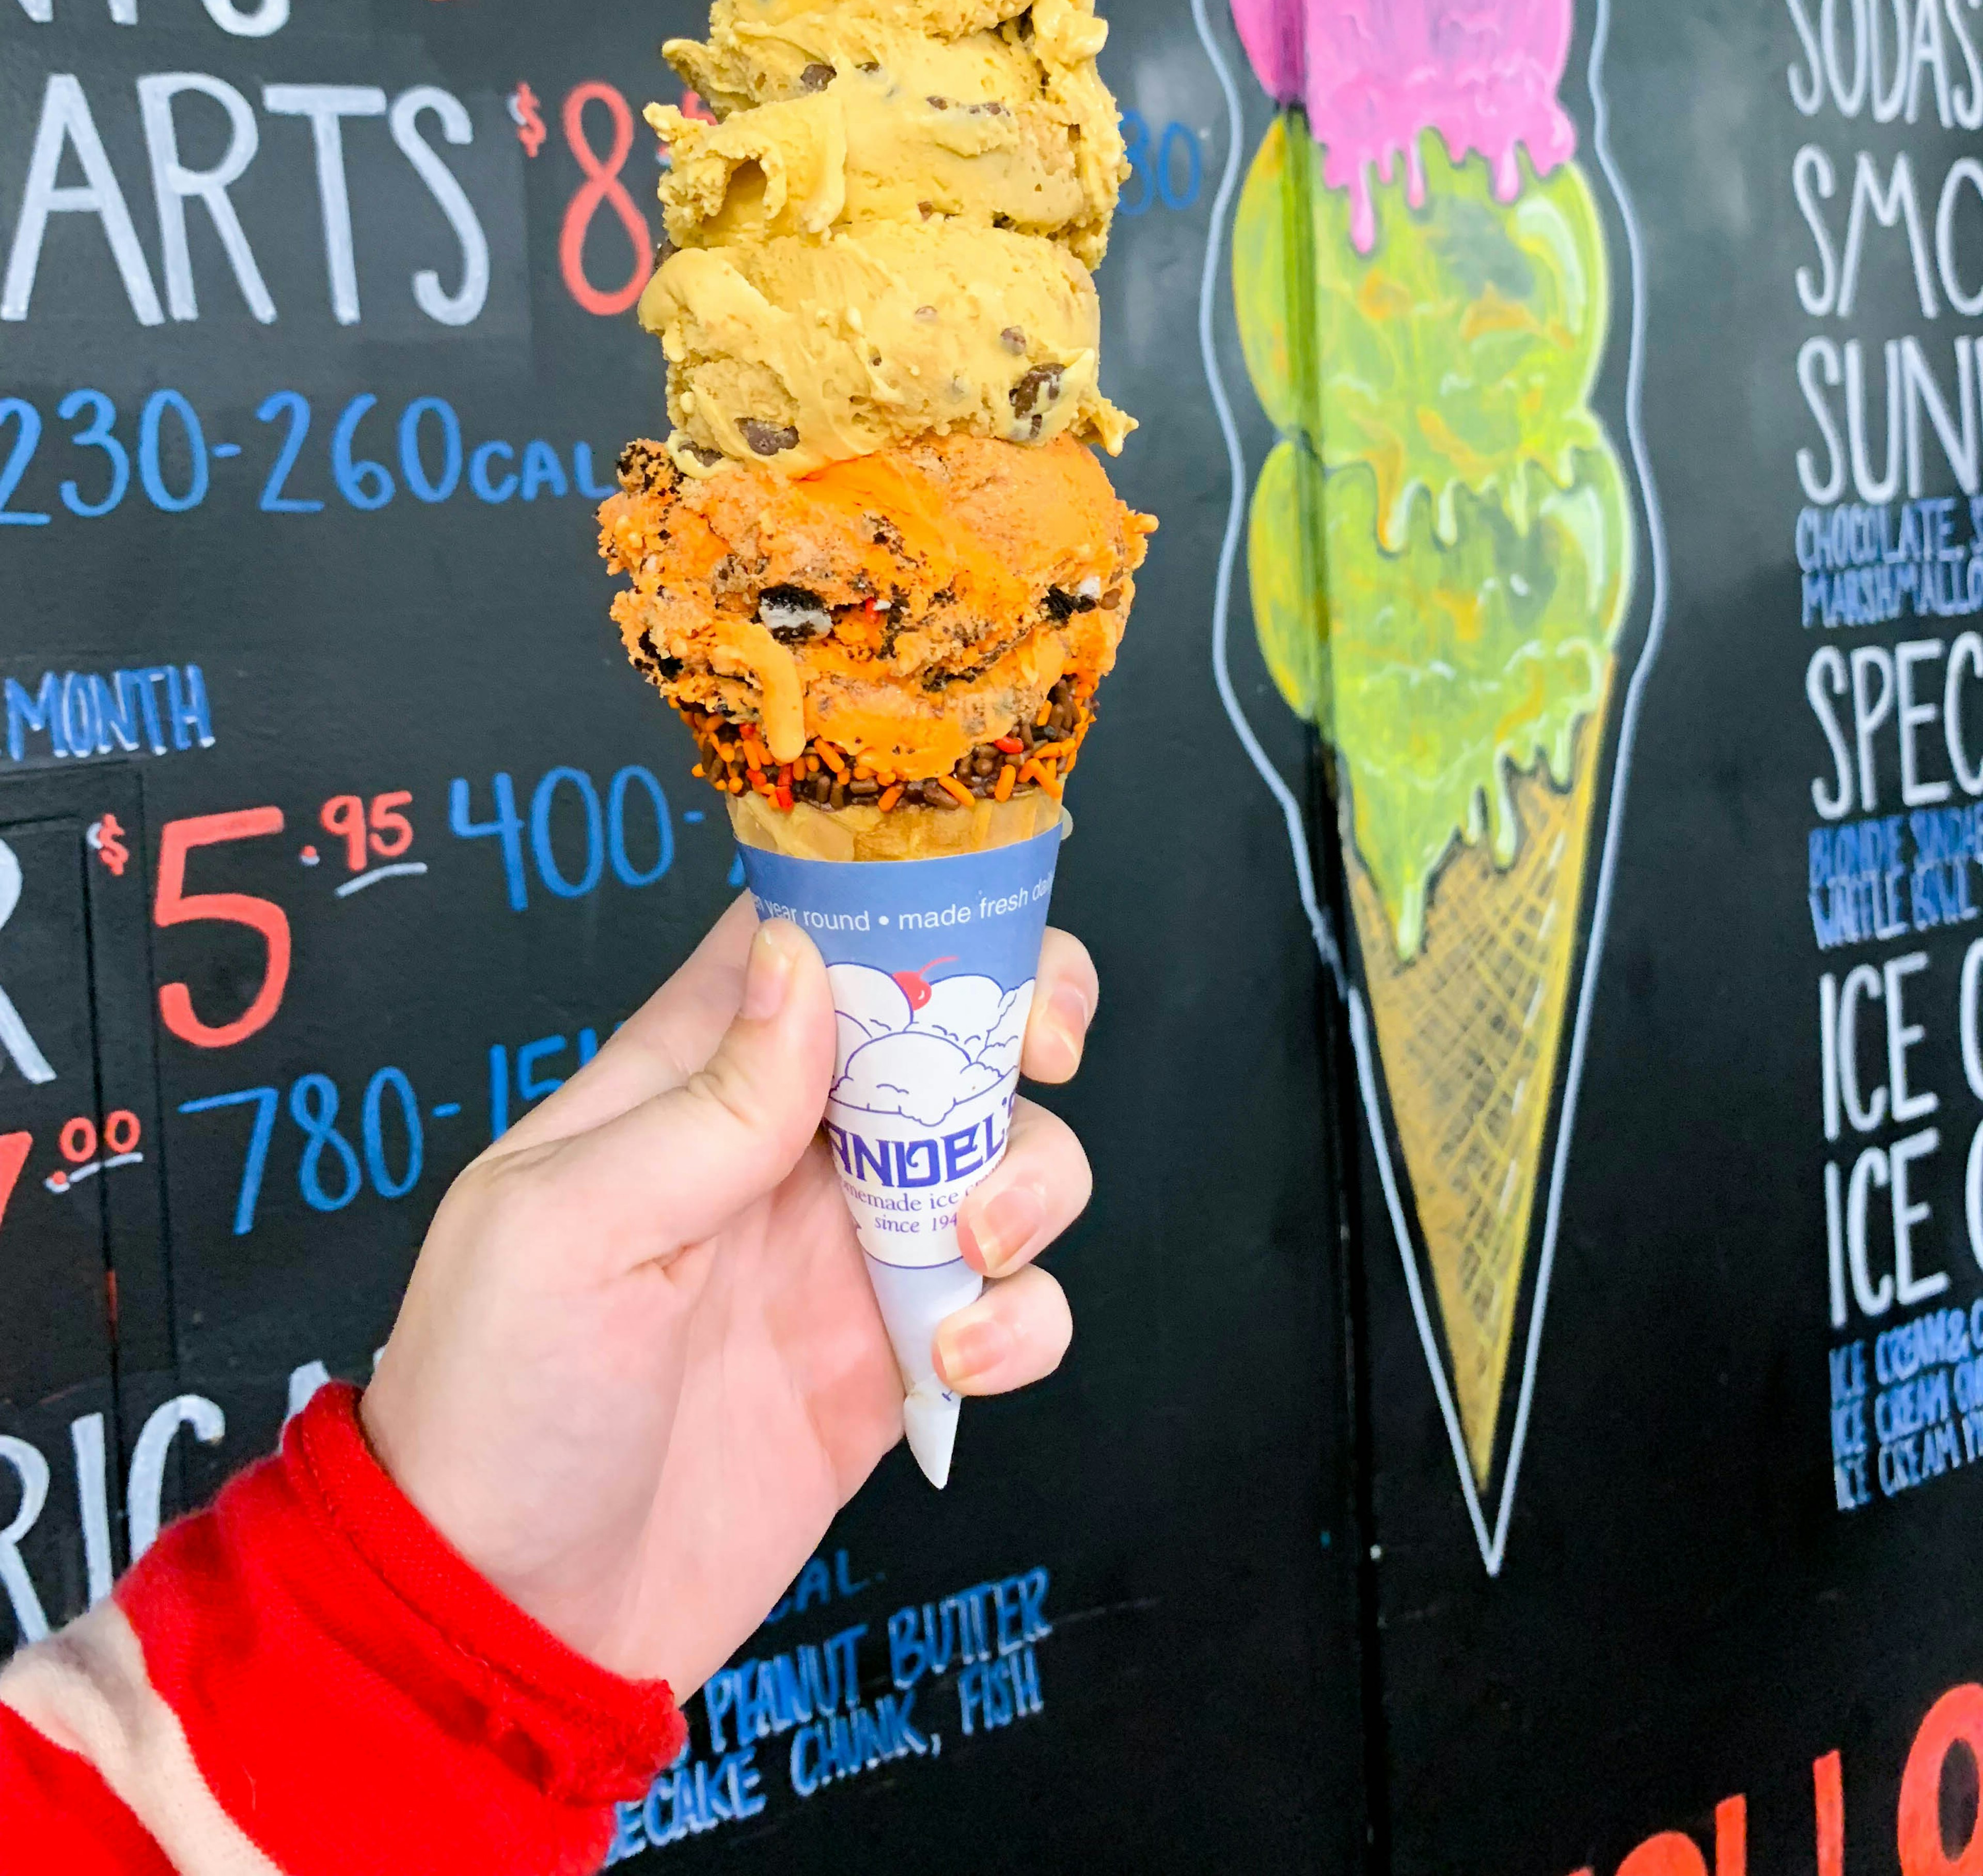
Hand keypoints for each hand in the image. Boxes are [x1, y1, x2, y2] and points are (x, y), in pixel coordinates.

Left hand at [361, 895, 1096, 1694]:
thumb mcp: (568, 1232)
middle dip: (1018, 1020)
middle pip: (940, 1029)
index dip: (903, 909)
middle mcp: (782, 1151)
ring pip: (1001, 1157)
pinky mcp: (895, 1365)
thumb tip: (802, 958)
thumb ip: (702, 1100)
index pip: (808, 940)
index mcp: (687, 1083)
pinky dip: (1022, 1320)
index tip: (976, 931)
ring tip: (972, 1250)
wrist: (511, 1624)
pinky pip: (1010, 1306)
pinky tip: (958, 1361)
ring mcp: (847, 1257)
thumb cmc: (498, 1405)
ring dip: (1030, 1179)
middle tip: (1047, 1056)